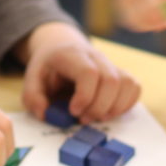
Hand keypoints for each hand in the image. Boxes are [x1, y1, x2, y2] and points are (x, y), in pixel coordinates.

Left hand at [19, 23, 140, 124]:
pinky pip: (134, 87)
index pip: (89, 73)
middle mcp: (96, 57)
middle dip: (99, 107)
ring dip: (114, 108)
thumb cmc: (48, 66)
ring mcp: (111, 64)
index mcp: (72, 55)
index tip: (73, 111)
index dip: (85, 96)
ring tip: (96, 117)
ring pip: (126, 84)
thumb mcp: (32, 79)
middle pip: (111, 80)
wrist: (61, 47)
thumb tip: (47, 115)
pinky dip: (126, 104)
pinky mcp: (120, 73)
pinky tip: (109, 111)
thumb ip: (33, 98)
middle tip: (82, 119)